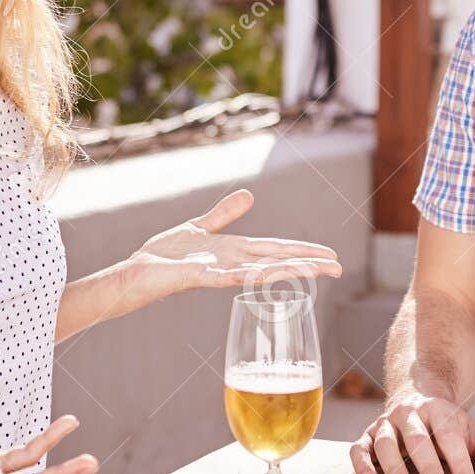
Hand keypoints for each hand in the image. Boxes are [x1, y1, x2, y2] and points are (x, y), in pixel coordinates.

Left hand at [126, 189, 342, 299]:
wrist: (136, 273)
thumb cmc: (164, 255)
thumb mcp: (199, 227)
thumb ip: (224, 214)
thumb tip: (250, 196)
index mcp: (235, 251)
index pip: (277, 250)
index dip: (304, 252)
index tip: (330, 255)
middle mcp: (232, 264)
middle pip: (277, 262)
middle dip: (307, 265)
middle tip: (338, 268)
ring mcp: (217, 273)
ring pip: (260, 272)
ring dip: (287, 271)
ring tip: (314, 270)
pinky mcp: (197, 277)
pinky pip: (224, 278)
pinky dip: (242, 277)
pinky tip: (259, 275)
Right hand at [350, 390, 474, 473]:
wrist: (417, 399)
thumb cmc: (447, 425)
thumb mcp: (471, 432)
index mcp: (438, 410)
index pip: (448, 435)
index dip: (458, 460)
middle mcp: (409, 413)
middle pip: (417, 438)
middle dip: (427, 465)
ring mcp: (386, 423)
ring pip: (386, 442)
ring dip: (394, 466)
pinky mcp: (368, 434)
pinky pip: (359, 447)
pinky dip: (361, 463)